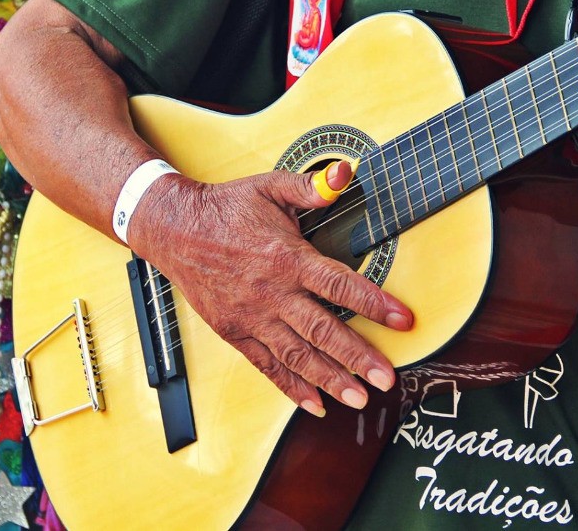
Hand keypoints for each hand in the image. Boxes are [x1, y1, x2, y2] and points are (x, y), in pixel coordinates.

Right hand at [128, 161, 412, 415]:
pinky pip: (266, 365)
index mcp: (285, 257)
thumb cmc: (226, 207)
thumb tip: (344, 173)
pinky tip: (314, 404)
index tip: (404, 320)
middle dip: (358, 357)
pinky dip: (291, 387)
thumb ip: (309, 186)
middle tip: (387, 379)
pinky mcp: (235, 332)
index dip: (374, 303)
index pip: (338, 284)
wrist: (174, 230)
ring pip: (296, 355)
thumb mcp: (269, 187)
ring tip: (358, 399)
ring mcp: (251, 316)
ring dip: (330, 379)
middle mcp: (271, 292)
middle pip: (322, 329)